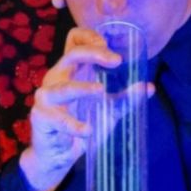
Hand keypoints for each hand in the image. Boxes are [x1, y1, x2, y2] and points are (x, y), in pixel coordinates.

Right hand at [18, 24, 152, 190]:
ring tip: (101, 91)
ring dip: (82, 88)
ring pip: (63, 87)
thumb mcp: (108, 109)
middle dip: (93, 54)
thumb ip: (126, 98)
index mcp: (72, 71)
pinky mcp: (41, 117)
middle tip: (116, 61)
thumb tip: (149, 87)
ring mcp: (46, 97)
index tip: (110, 45)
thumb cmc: (81, 122)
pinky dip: (73, 125)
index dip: (89, 36)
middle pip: (71, 55)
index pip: (73, 41)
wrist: (59, 154)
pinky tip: (88, 130)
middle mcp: (57, 78)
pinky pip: (58, 119)